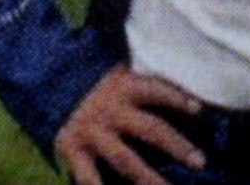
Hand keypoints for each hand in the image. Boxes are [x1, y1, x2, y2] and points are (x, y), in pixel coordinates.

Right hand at [55, 63, 206, 184]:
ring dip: (149, 178)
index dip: (178, 98)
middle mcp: (111, 110)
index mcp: (125, 87)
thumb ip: (144, 86)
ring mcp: (92, 133)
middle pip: (150, 129)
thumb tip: (188, 96)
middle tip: (201, 163)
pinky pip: (89, 179)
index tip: (200, 110)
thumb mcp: (119, 74)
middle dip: (177, 146)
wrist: (48, 82)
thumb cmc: (96, 83)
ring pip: (126, 160)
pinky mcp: (73, 151)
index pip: (157, 90)